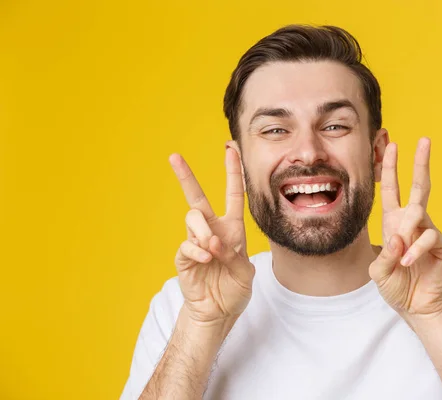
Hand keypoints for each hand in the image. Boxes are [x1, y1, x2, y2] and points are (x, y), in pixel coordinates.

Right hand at [170, 148, 254, 325]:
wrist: (218, 313)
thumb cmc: (234, 290)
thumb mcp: (244, 273)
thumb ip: (232, 255)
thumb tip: (211, 243)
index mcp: (232, 229)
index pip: (233, 194)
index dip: (233, 172)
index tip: (230, 149)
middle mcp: (212, 231)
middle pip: (197, 198)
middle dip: (186, 176)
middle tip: (174, 157)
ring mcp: (196, 243)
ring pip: (192, 219)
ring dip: (203, 231)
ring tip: (211, 249)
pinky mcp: (184, 258)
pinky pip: (186, 245)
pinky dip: (197, 251)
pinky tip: (206, 259)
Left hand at [369, 138, 441, 320]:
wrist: (416, 306)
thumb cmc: (396, 285)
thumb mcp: (379, 272)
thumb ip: (384, 255)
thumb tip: (397, 237)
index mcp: (394, 221)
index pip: (391, 189)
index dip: (390, 168)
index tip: (391, 145)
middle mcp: (412, 221)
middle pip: (419, 186)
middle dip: (420, 162)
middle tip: (424, 139)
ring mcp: (429, 231)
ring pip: (420, 212)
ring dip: (407, 230)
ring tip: (401, 255)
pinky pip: (429, 237)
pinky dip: (416, 249)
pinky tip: (408, 262)